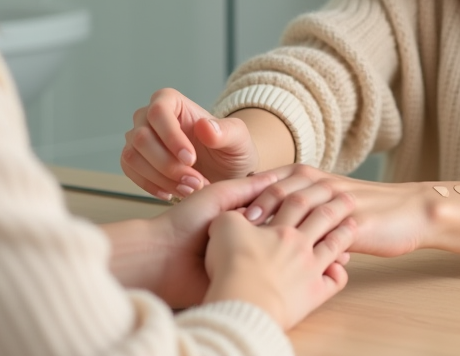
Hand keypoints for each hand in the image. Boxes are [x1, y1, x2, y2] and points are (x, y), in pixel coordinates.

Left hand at [103, 171, 281, 307]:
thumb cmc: (184, 223)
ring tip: (273, 236)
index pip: (275, 206)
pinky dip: (270, 266)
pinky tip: (271, 256)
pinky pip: (266, 273)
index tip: (296, 194)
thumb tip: (280, 178)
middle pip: (279, 228)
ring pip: (276, 250)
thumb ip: (250, 187)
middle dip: (284, 222)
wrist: (162, 258)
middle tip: (287, 218)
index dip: (286, 201)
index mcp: (241, 216)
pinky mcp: (243, 282)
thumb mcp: (219, 195)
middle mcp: (246, 237)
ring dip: (277, 243)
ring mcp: (246, 261)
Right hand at [121, 88, 257, 198]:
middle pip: (142, 137)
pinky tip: (172, 193)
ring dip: (161, 178)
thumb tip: (204, 126)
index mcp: (171, 101)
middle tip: (195, 182)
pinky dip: (150, 185)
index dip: (171, 137)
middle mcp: (148, 116)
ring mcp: (138, 138)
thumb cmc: (230, 150)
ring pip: (132, 156)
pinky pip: (130, 171)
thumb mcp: (238, 139)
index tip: (191, 159)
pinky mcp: (134, 159)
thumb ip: (225, 131)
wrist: (224, 171)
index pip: (159, 111)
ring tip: (189, 189)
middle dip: (168, 165)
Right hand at [203, 191, 356, 329]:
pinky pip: (334, 281)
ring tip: (353, 223)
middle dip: (336, 205)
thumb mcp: (222, 227)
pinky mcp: (313, 294)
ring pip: (334, 245)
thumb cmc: (231, 264)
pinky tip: (340, 268)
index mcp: (279, 227)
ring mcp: (310, 268)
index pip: (298, 202)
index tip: (323, 184)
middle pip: (322, 218)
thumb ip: (232, 214)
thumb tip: (239, 211)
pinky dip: (339, 273)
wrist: (243, 301)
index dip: (310, 191)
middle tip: (349, 197)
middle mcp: (299, 244)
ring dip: (345, 233)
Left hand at [245, 164, 432, 257]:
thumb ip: (296, 205)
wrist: (409, 211)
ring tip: (253, 238)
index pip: (267, 181)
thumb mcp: (327, 200)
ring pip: (298, 203)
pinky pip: (326, 226)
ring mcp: (337, 198)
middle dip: (252, 206)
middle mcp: (320, 182)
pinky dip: (307, 238)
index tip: (220, 213)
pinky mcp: (354, 217)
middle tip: (228, 226)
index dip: (243, 196)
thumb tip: (257, 220)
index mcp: (309, 176)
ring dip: (274, 219)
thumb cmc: (365, 209)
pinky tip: (293, 254)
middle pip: (277, 189)